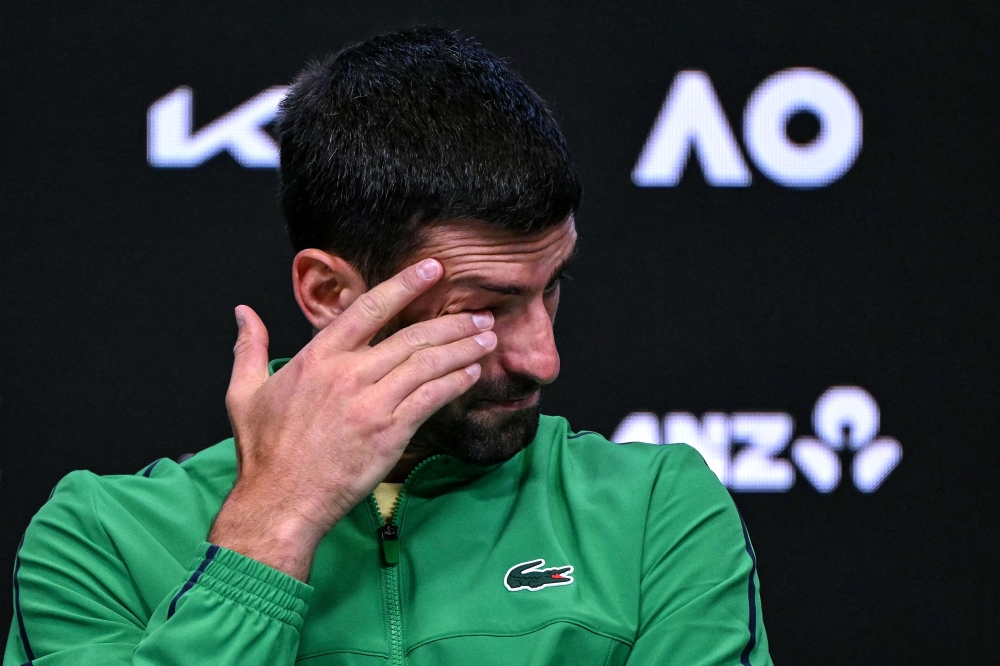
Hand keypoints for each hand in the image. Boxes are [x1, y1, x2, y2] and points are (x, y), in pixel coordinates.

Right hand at [209, 258, 495, 580]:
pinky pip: (430, 398)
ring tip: (487, 338)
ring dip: (461, 348)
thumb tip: (244, 312)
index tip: (432, 270)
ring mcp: (370, 403)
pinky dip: (454, 383)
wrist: (279, 502)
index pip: (369, 308)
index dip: (405, 285)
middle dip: (451, 322)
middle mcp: (347, 374)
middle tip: (480, 314)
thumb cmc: (263, 452)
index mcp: (317, 358)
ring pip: (427, 364)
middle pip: (411, 336)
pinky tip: (471, 374)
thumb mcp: (244, 392)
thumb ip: (250, 348)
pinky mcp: (389, 433)